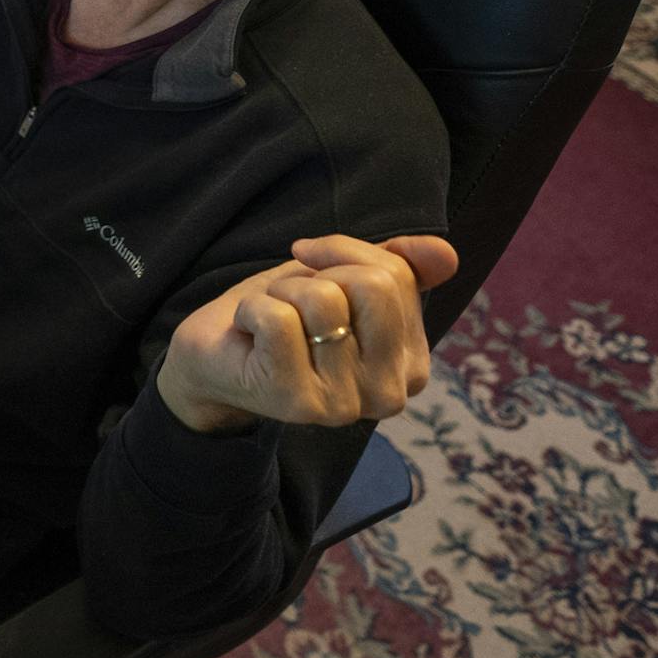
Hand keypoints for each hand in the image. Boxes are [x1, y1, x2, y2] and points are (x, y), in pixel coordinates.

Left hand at [156, 235, 457, 434]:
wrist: (211, 355)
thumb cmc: (281, 315)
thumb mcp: (340, 279)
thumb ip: (398, 267)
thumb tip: (446, 253)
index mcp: (412, 364)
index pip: (397, 275)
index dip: (343, 253)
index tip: (312, 269)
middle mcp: (390, 394)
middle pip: (372, 285)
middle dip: (317, 274)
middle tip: (289, 301)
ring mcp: (346, 405)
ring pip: (322, 299)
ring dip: (280, 293)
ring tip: (269, 320)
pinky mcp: (298, 403)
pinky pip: (279, 319)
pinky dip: (252, 308)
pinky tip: (248, 334)